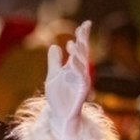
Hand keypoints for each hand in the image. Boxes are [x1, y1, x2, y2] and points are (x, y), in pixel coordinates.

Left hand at [45, 21, 91, 139]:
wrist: (60, 115)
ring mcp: (81, 82)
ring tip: (72, 44)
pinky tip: (74, 63)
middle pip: (83, 54)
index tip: (85, 24)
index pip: (80, 49)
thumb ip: (55, 62)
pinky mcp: (80, 92)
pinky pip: (81, 80)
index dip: (83, 37)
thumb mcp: (53, 76)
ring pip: (82, 66)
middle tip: (82, 29)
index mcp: (74, 67)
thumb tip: (55, 46)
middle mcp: (80, 72)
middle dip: (83, 41)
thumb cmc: (59, 96)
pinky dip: (78, 72)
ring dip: (78, 55)